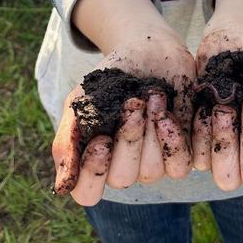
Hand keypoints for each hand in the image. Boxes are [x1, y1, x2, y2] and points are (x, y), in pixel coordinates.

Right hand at [52, 31, 195, 206]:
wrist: (147, 49)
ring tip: (153, 96)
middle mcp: (124, 166)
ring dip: (152, 130)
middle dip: (128, 139)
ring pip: (152, 171)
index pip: (87, 193)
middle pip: (123, 178)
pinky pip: (181, 165)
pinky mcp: (181, 151)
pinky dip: (176, 138)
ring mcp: (153, 161)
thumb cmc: (109, 78)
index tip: (102, 140)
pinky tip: (169, 112)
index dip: (94, 172)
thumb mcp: (81, 101)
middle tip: (132, 103)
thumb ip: (68, 141)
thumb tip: (61, 187)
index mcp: (96, 159)